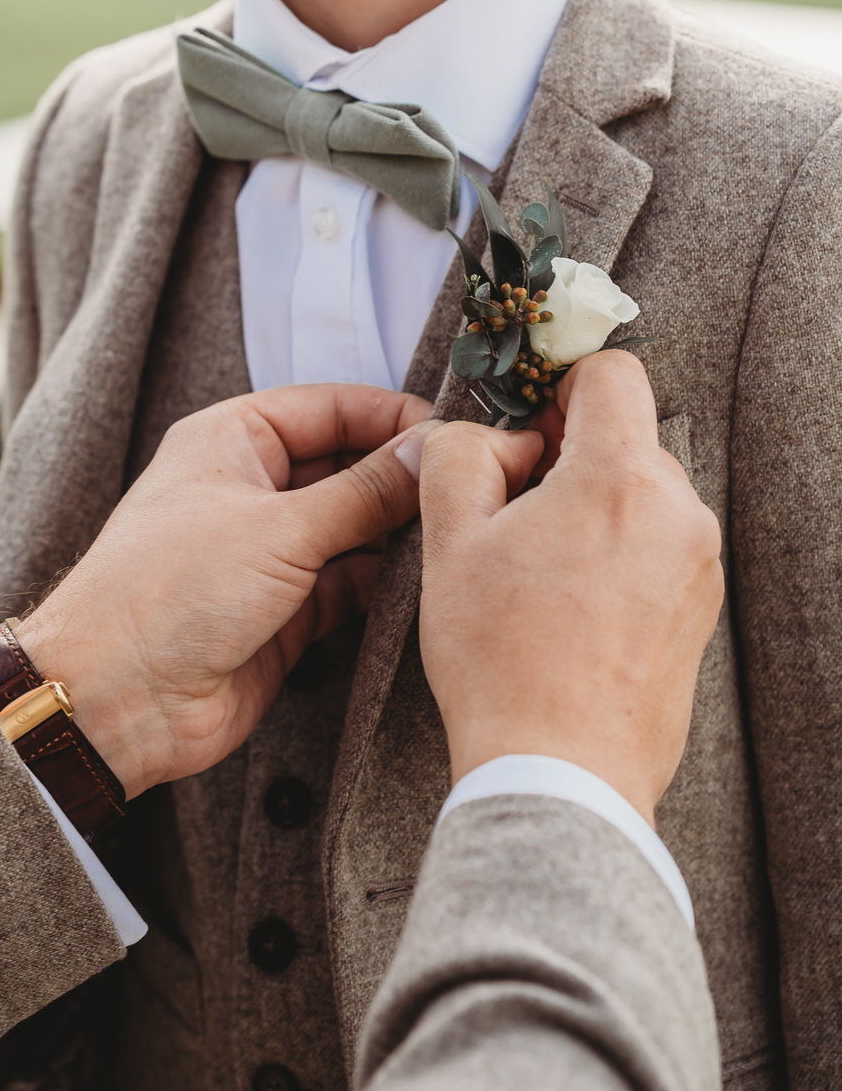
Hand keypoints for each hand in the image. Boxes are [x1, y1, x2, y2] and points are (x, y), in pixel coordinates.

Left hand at [17, 384, 430, 798]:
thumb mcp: (278, 528)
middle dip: (404, 476)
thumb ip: (364, 492)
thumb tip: (430, 450)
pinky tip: (429, 581)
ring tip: (460, 533)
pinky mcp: (286, 610)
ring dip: (400, 533)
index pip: (331, 407)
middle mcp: (252, 487)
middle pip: (348, 465)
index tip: (454, 432)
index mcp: (233, 438)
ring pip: (355, 527)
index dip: (392, 417)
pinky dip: (387, 584)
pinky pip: (351, 584)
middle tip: (471, 485)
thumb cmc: (166, 593)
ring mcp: (269, 550)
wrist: (115, 700)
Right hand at [411, 350, 722, 824]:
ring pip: (640, 497)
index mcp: (622, 478)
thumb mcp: (451, 540)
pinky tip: (566, 610)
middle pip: (625, 439)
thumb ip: (459, 456)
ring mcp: (698, 567)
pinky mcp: (699, 614)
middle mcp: (679, 513)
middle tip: (511, 514)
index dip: (560, 387)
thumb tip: (482, 438)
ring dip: (591, 510)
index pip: (613, 375)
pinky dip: (615, 557)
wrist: (559, 775)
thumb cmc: (503, 660)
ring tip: (535, 574)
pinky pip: (657, 550)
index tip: (528, 430)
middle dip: (568, 458)